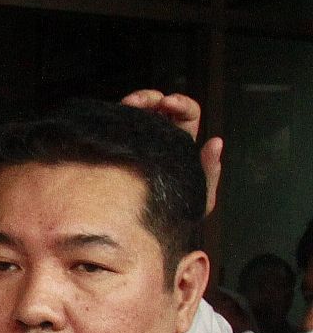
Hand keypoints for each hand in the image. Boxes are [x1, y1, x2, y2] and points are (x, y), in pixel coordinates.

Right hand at [120, 89, 220, 213]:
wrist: (143, 234)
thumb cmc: (173, 219)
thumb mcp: (200, 198)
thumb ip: (210, 172)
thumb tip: (216, 141)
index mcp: (181, 145)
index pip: (186, 116)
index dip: (182, 105)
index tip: (171, 105)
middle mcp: (158, 141)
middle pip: (159, 108)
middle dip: (156, 98)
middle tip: (155, 102)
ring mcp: (135, 145)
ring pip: (137, 113)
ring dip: (138, 100)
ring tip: (134, 102)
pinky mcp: (116, 151)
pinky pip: (117, 127)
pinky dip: (118, 115)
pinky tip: (120, 114)